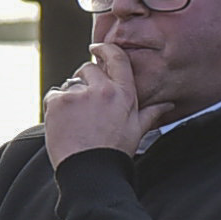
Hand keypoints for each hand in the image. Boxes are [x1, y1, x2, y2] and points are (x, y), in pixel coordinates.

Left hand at [43, 43, 168, 165]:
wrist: (90, 171)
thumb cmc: (115, 152)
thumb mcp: (138, 131)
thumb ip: (151, 113)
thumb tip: (167, 105)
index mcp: (123, 94)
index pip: (117, 59)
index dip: (105, 49)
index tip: (97, 48)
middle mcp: (101, 90)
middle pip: (88, 69)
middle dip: (85, 79)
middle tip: (85, 102)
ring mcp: (78, 95)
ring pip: (69, 84)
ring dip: (71, 96)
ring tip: (76, 120)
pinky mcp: (58, 102)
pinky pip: (53, 95)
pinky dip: (55, 106)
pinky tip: (64, 123)